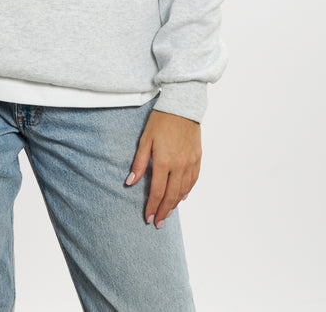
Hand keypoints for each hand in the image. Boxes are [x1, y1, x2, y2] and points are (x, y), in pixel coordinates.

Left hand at [125, 110, 201, 228]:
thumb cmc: (160, 120)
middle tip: (158, 223)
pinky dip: (187, 191)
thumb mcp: (145, 139)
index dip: (153, 206)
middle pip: (172, 195)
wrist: (182, 106)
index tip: (148, 218)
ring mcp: (191, 162)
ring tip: (168, 213)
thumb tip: (130, 182)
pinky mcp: (197, 157)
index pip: (158, 191)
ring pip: (184, 190)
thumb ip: (139, 163)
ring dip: (175, 204)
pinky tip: (182, 197)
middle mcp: (179, 165)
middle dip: (164, 211)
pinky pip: (193, 180)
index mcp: (164, 161)